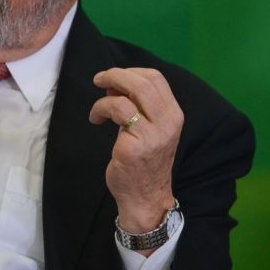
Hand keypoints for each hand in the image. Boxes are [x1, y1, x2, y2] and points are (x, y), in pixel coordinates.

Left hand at [89, 68, 183, 252]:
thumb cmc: (144, 162)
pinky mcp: (134, 146)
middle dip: (116, 74)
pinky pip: (115, 111)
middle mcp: (168, 123)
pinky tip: (96, 120)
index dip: (131, 72)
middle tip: (99, 79)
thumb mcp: (151, 129)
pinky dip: (100, 109)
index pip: (156, 78)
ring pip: (128, 95)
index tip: (115, 79)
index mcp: (174, 115)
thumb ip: (140, 106)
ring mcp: (153, 135)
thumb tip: (116, 84)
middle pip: (143, 81)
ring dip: (105, 94)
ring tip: (98, 109)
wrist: (145, 198)